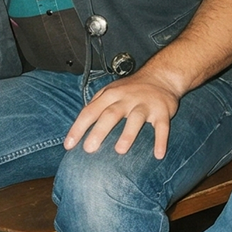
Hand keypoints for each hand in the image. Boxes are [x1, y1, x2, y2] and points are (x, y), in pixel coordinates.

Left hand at [64, 73, 180, 157]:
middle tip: (89, 149)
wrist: (161, 76)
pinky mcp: (162, 111)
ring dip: (128, 134)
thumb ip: (95, 105)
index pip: (90, 111)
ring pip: (135, 119)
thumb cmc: (130, 89)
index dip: (78, 128)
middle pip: (110, 114)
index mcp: (110, 95)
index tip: (68, 145)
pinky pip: (162, 127)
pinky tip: (158, 155)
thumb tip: (78, 127)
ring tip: (119, 150)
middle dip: (99, 131)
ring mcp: (145, 104)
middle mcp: (126, 98)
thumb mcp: (110, 91)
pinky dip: (160, 140)